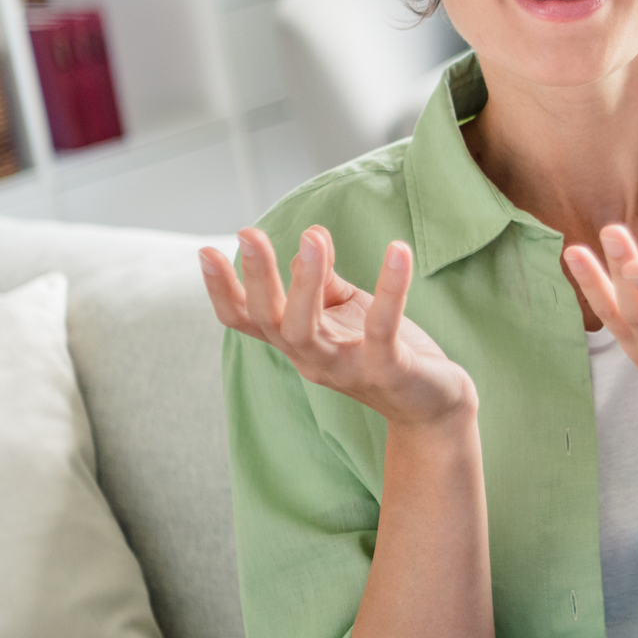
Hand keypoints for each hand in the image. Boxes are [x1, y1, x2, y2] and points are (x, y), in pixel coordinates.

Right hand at [199, 226, 475, 431]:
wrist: (432, 403)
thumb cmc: (382, 350)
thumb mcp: (346, 313)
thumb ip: (324, 282)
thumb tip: (310, 237)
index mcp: (298, 341)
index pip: (246, 321)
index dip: (222, 292)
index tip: (205, 252)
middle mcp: (313, 359)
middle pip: (270, 321)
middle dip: (257, 278)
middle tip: (248, 234)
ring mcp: (346, 369)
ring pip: (307, 331)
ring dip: (306, 283)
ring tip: (312, 237)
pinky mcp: (388, 371)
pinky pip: (381, 331)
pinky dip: (391, 289)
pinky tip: (398, 250)